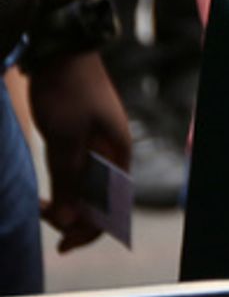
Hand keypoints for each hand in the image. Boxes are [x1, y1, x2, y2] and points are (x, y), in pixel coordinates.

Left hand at [27, 51, 131, 252]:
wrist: (62, 51)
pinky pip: (78, 172)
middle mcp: (113, 151)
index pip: (114, 204)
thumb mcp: (64, 140)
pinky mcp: (82, 137)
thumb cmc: (67, 92)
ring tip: (41, 206)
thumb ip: (68, 180)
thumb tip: (69, 220)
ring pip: (87, 186)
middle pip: (101, 197)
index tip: (61, 244)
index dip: (91, 228)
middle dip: (75, 216)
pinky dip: (64, 186)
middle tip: (43, 217)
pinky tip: (47, 192)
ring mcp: (98, 143)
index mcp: (119, 151)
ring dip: (67, 202)